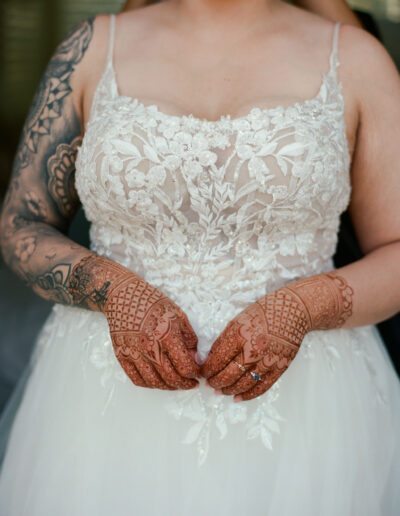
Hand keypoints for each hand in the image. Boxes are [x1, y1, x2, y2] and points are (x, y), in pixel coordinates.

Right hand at [69, 255, 200, 389]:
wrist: (123, 296)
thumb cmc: (153, 303)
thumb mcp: (178, 315)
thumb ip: (189, 338)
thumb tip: (196, 359)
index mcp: (167, 336)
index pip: (185, 367)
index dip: (195, 374)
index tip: (198, 373)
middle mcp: (150, 347)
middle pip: (171, 378)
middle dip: (185, 384)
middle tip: (191, 383)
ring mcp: (135, 353)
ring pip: (154, 382)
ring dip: (168, 387)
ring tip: (176, 384)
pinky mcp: (123, 356)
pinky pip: (137, 379)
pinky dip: (150, 384)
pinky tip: (158, 381)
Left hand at [200, 273, 352, 400]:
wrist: (294, 311)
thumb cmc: (264, 312)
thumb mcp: (239, 320)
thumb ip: (224, 339)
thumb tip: (210, 358)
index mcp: (240, 335)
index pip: (218, 359)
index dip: (207, 370)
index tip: (202, 372)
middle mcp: (253, 350)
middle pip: (228, 375)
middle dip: (215, 382)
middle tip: (210, 384)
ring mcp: (268, 360)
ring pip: (243, 384)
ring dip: (229, 390)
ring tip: (221, 391)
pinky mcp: (280, 367)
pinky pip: (262, 386)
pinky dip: (248, 395)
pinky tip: (238, 398)